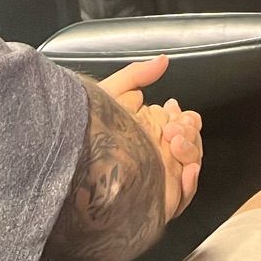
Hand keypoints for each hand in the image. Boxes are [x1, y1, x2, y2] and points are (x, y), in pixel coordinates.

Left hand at [96, 54, 202, 220]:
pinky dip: (191, 182)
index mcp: (149, 131)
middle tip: (173, 127)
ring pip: (192, 164)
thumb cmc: (83, 130)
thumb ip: (136, 75)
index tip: (173, 109)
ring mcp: (159, 177)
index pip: (183, 125)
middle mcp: (157, 154)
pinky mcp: (157, 200)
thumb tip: (163, 60)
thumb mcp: (110, 94)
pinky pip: (185, 195)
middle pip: (192, 143)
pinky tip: (187, 170)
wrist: (68, 164)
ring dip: (191, 150)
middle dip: (190, 131)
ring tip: (175, 142)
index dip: (186, 117)